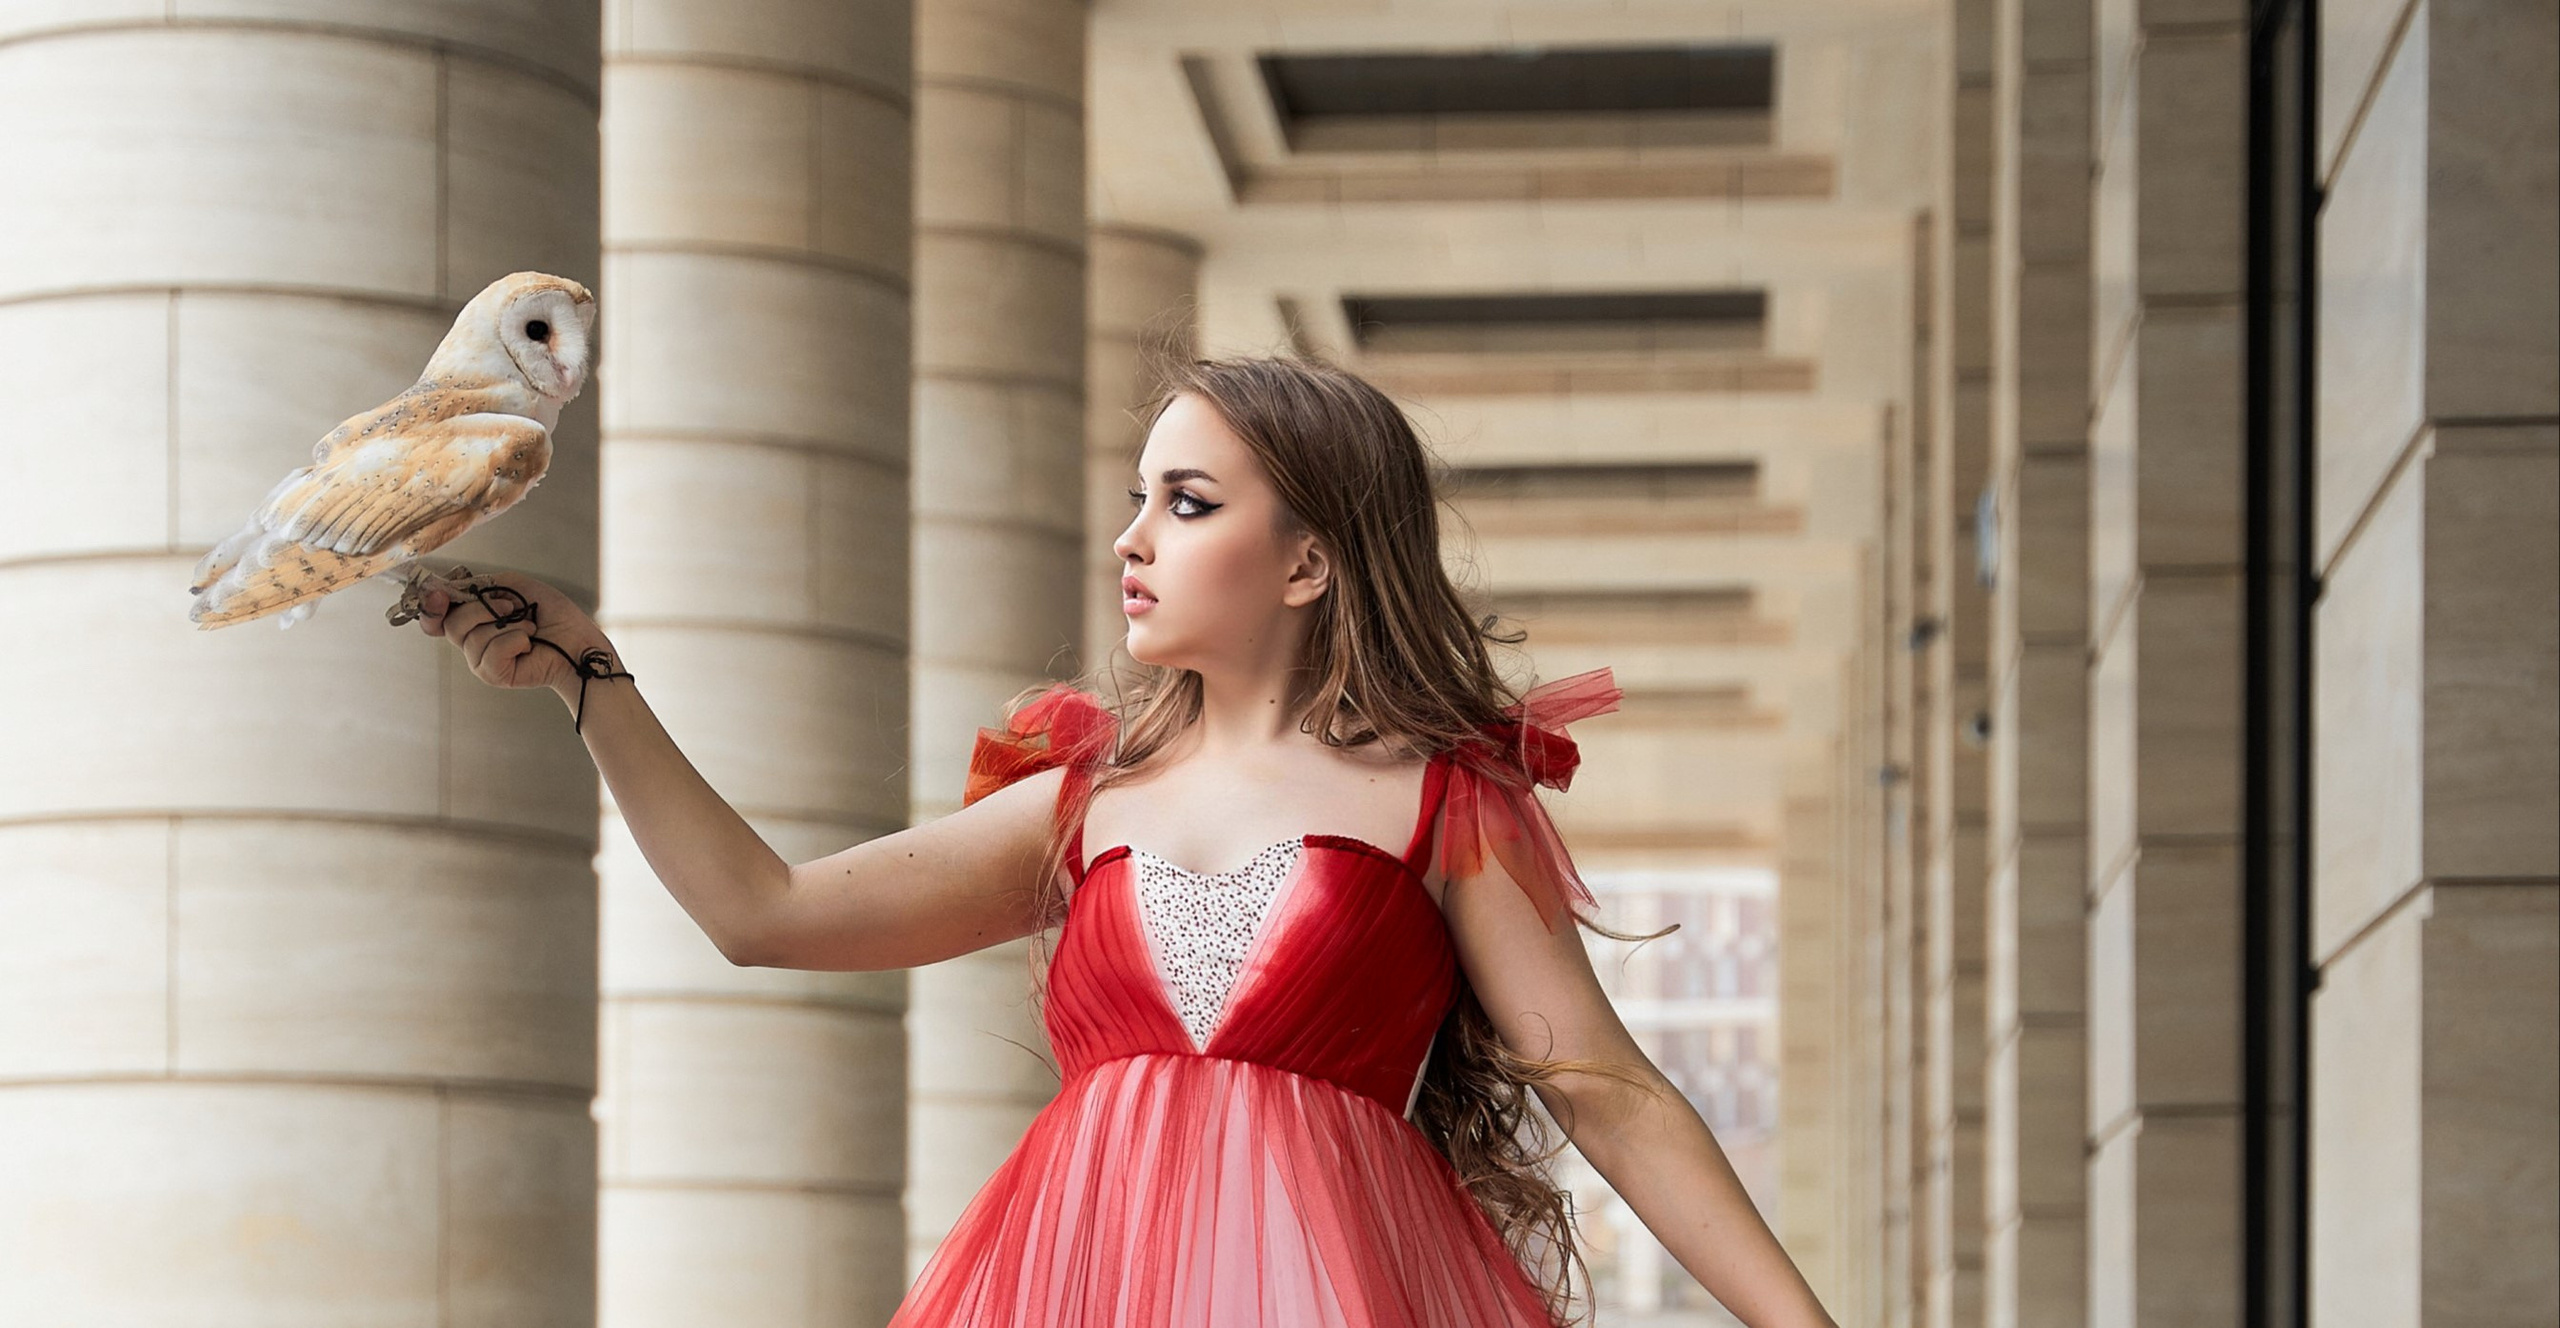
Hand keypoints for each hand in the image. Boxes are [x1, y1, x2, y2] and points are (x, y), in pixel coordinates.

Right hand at [415, 570, 611, 695]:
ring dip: (508, 625)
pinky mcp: (495, 675)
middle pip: (452, 624)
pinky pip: (491, 653)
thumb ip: (483, 585)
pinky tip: (528, 644)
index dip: (431, 607)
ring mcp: (482, 661)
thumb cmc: (552, 614)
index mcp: (474, 620)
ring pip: (472, 638)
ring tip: (529, 628)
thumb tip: (453, 586)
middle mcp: (473, 641)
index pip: (436, 618)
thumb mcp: (515, 586)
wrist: (577, 638)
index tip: (439, 595)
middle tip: (512, 608)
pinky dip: (514, 641)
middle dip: (483, 609)